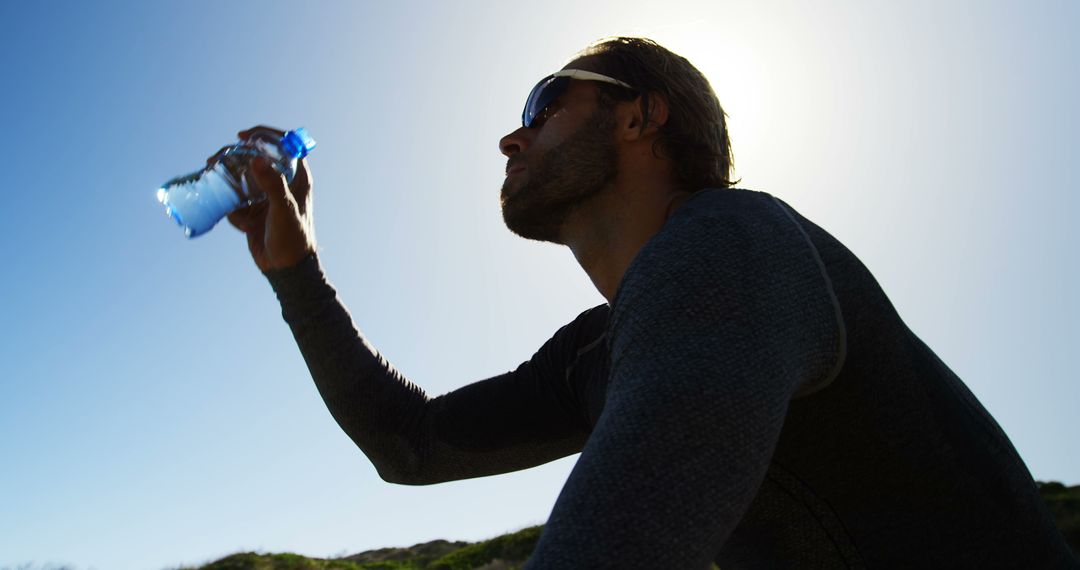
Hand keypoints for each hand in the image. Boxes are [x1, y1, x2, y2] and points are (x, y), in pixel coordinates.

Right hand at [218, 126, 316, 272]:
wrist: (285, 269)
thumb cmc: (293, 238)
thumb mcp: (284, 209)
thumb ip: (273, 185)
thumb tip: (257, 159)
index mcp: (296, 178)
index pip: (285, 145)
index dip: (265, 135)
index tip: (243, 136)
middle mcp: (281, 184)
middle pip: (256, 158)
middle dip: (234, 155)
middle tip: (216, 158)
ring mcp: (264, 197)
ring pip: (241, 177)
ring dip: (225, 175)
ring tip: (210, 172)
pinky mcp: (251, 211)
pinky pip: (234, 199)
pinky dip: (227, 203)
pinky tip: (233, 216)